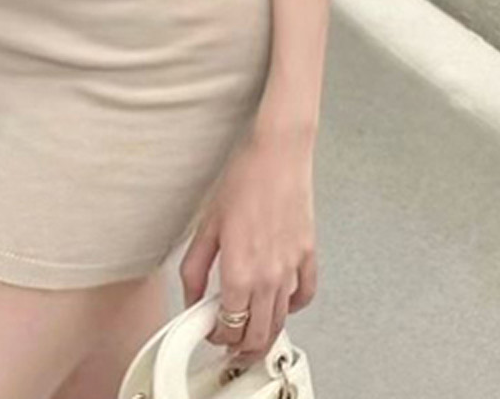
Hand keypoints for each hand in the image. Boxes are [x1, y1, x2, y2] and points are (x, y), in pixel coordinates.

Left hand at [178, 122, 317, 363]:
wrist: (278, 153)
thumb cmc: (244, 178)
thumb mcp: (207, 225)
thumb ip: (195, 269)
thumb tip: (192, 297)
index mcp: (240, 271)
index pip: (229, 327)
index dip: (217, 335)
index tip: (210, 329)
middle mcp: (268, 275)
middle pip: (257, 334)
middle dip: (241, 347)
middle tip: (229, 341)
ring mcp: (291, 267)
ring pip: (280, 321)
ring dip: (265, 334)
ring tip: (250, 331)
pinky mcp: (307, 254)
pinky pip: (304, 295)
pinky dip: (293, 307)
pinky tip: (280, 303)